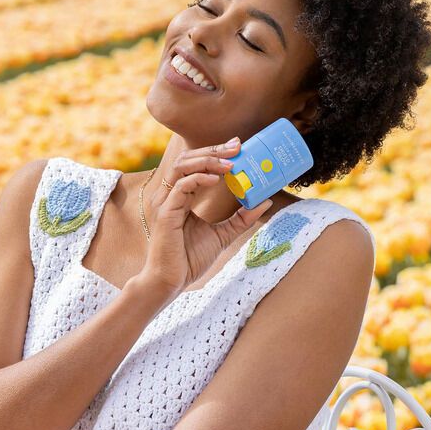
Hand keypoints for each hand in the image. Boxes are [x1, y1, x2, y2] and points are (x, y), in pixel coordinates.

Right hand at [140, 137, 272, 296]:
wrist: (170, 282)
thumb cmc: (189, 259)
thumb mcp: (222, 234)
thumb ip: (241, 218)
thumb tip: (265, 202)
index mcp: (180, 196)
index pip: (194, 165)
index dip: (214, 153)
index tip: (237, 147)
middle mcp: (170, 195)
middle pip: (187, 159)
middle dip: (213, 150)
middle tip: (237, 147)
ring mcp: (165, 202)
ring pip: (182, 167)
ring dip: (207, 161)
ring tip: (229, 163)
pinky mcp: (166, 213)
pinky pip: (181, 187)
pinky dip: (199, 178)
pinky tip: (216, 179)